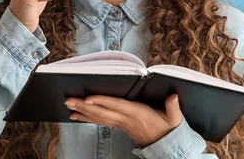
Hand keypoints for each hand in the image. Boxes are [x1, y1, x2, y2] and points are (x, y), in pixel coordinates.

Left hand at [64, 94, 182, 147]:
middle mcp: (126, 119)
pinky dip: (87, 118)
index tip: (89, 98)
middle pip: (102, 112)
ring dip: (82, 111)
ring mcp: (121, 123)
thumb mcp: (174, 119)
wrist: (166, 145)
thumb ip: (173, 107)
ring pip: (99, 117)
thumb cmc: (168, 129)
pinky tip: (76, 115)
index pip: (117, 106)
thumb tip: (173, 96)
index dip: (102, 102)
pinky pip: (100, 121)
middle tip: (69, 100)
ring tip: (68, 105)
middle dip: (84, 106)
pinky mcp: (119, 125)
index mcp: (137, 113)